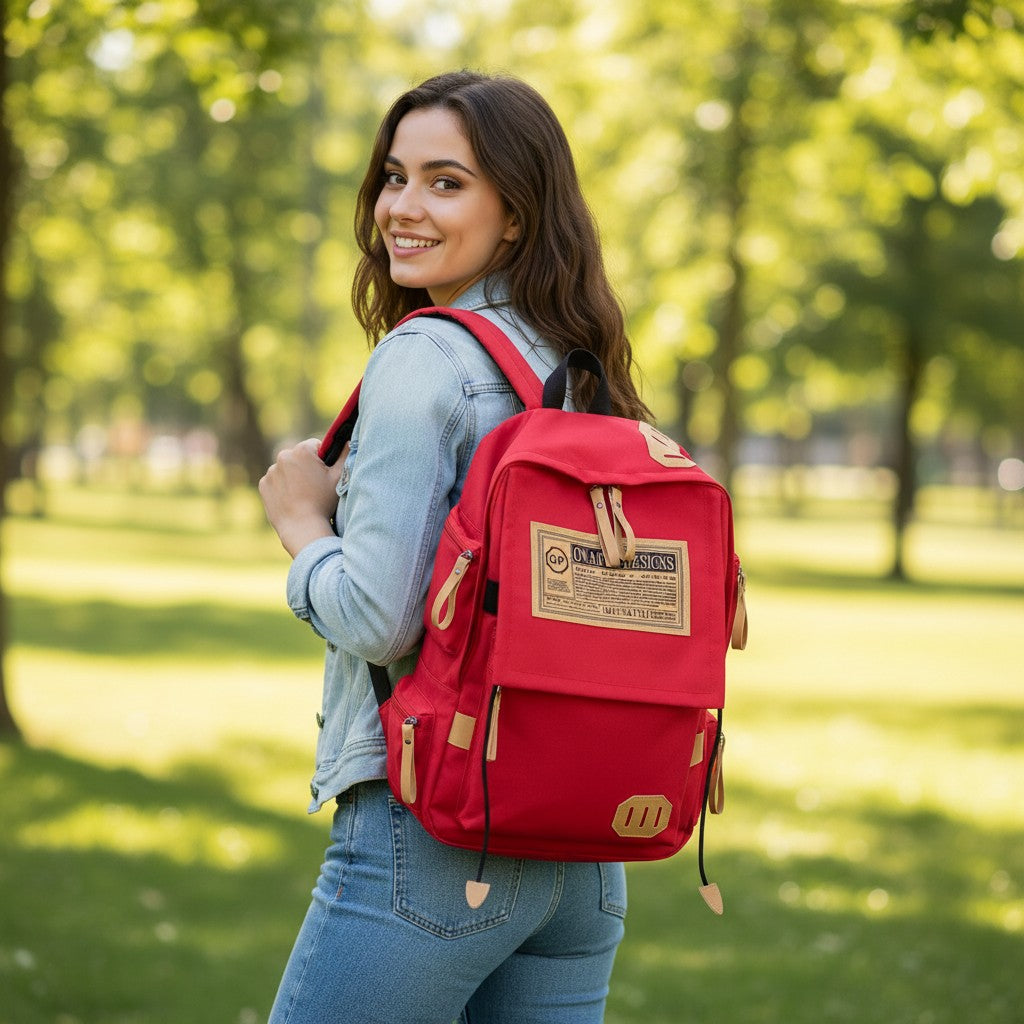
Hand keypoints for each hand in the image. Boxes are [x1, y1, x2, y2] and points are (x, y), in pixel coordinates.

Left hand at [258, 438, 345, 556]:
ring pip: (286, 468)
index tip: (324, 475)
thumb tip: (348, 440)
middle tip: (315, 487)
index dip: (322, 459)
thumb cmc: (324, 502)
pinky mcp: (263, 485)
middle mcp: (283, 457)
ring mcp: (271, 471)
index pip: (315, 445)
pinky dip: (282, 487)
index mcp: (302, 451)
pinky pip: (275, 481)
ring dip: (293, 476)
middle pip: (299, 456)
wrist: (302, 528)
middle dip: (306, 466)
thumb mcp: (340, 477)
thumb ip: (345, 454)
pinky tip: (292, 499)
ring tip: (303, 495)